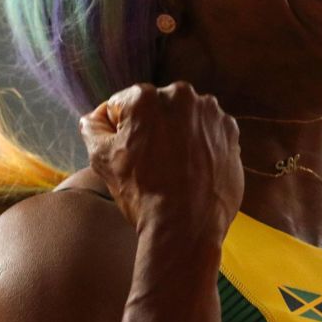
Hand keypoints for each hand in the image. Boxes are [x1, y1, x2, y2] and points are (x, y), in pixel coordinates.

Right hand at [78, 81, 242, 241]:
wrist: (187, 226)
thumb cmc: (143, 193)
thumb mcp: (101, 159)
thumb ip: (91, 127)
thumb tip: (96, 117)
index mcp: (144, 97)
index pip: (120, 107)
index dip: (118, 133)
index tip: (127, 155)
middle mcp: (180, 95)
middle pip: (155, 109)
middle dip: (150, 130)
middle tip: (149, 164)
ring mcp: (210, 113)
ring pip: (183, 119)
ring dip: (177, 136)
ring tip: (173, 169)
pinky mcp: (230, 131)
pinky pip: (207, 132)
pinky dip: (200, 146)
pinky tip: (192, 169)